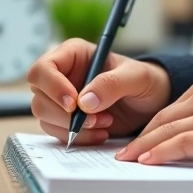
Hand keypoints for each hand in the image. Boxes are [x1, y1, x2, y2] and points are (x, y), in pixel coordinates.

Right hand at [27, 38, 170, 144]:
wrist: (153, 103)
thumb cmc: (146, 80)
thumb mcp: (137, 77)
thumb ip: (112, 83)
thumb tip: (84, 101)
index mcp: (74, 54)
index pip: (43, 68)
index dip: (52, 87)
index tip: (74, 104)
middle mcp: (63, 75)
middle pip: (39, 96)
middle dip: (64, 114)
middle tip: (94, 119)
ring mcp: (63, 99)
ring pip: (45, 117)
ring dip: (73, 127)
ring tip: (105, 124)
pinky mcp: (68, 119)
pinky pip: (58, 132)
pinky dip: (79, 138)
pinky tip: (102, 133)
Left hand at [115, 64, 192, 170]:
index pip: (177, 104)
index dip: (157, 123)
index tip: (145, 135)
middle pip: (167, 116)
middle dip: (143, 135)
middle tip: (126, 150)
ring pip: (169, 130)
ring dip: (144, 146)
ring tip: (128, 159)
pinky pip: (181, 144)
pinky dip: (160, 153)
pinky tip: (147, 161)